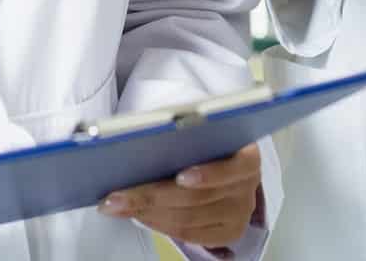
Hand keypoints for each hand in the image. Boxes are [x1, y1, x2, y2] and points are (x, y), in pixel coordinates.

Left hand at [101, 143, 260, 249]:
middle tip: (117, 196)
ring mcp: (239, 214)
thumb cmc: (205, 141)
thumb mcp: (201, 130)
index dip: (207, 174)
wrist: (221, 159)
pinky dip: (158, 224)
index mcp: (248, 157)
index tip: (179, 177)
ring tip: (118, 205)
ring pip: (187, 219)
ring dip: (147, 213)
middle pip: (196, 199)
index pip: (233, 168)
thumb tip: (142, 138)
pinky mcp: (227, 233)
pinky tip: (138, 214)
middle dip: (151, 197)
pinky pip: (188, 234)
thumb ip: (183, 134)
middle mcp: (247, 189)